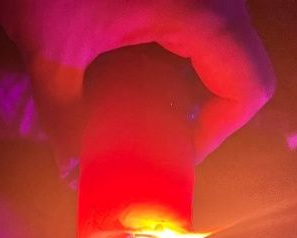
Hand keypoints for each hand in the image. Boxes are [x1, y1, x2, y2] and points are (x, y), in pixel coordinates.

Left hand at [0, 0, 275, 167]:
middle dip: (190, 113)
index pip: (245, 87)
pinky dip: (160, 58)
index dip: (215, 134)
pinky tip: (115, 71)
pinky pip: (186, 30)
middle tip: (147, 139)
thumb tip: (69, 162)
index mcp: (199, 11)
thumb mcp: (51, 51)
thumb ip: (63, 114)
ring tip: (125, 109)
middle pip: (229, 70)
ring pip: (208, 50)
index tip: (175, 157)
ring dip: (173, 86)